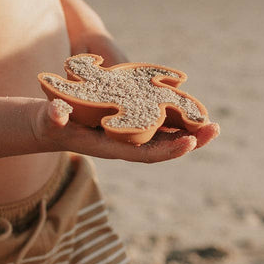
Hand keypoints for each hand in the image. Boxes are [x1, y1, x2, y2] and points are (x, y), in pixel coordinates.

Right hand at [34, 99, 219, 163]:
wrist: (49, 125)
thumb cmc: (49, 122)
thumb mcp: (48, 119)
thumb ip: (52, 117)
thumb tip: (57, 115)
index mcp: (111, 146)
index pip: (145, 153)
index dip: (168, 149)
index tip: (190, 142)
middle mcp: (124, 144)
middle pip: (162, 147)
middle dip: (189, 140)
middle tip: (214, 129)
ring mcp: (129, 135)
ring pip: (165, 136)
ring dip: (188, 131)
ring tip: (213, 124)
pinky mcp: (130, 124)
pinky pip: (158, 124)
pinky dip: (176, 119)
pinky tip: (192, 110)